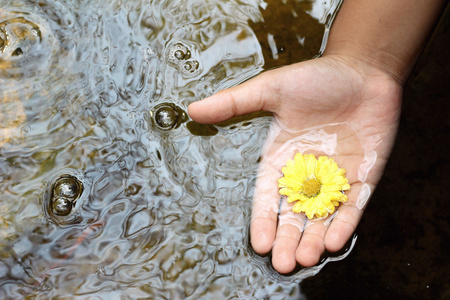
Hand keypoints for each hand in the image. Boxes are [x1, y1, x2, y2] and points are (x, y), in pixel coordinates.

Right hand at [188, 54, 401, 272]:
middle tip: (282, 264)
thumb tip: (193, 109)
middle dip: (287, 240)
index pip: (268, 197)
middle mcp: (305, 173)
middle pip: (294, 215)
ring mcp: (335, 178)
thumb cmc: (317, 78)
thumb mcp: (271, 89)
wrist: (363, 71)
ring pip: (322, 217)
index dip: (263, 221)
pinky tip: (334, 241)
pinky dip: (345, 224)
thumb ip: (234, 103)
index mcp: (281, 157)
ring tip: (305, 258)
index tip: (259, 244)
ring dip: (314, 239)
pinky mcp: (363, 178)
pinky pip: (353, 206)